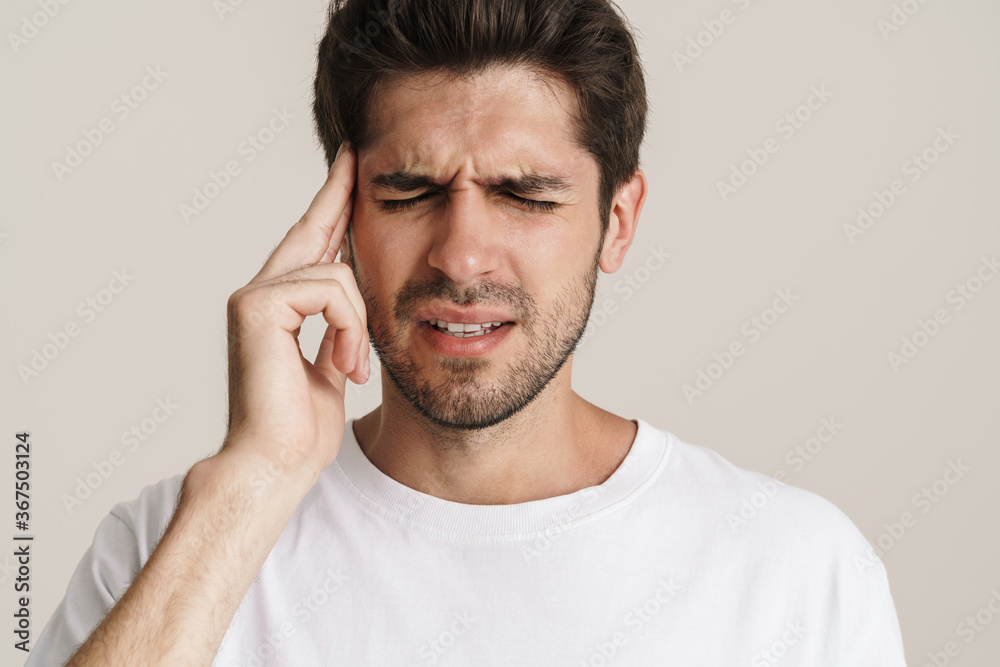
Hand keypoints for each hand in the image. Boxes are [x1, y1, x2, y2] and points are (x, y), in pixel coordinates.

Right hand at [220, 142, 367, 479]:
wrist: (275, 465)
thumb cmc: (299, 430)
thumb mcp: (330, 368)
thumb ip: (335, 331)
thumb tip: (351, 306)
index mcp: (279, 308)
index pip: (310, 246)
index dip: (331, 208)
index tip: (351, 173)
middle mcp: (261, 294)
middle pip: (311, 230)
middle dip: (339, 195)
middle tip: (356, 157)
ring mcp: (254, 297)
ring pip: (335, 273)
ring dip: (358, 324)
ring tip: (352, 368)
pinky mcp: (257, 306)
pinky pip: (329, 289)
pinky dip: (348, 328)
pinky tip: (344, 367)